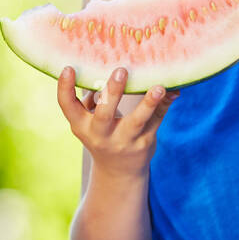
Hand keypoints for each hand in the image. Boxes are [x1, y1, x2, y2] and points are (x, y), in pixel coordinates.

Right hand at [56, 66, 177, 179]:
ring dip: (148, 104)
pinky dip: (164, 105)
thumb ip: (94, 99)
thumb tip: (112, 72)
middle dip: (112, 93)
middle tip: (121, 71)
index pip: (68, 107)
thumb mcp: (88, 122)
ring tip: (159, 88)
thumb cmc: (101, 134)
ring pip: (137, 121)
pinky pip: (156, 120)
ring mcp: (124, 141)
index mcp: (81, 126)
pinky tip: (173, 91)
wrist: (118, 172)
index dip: (64, 88)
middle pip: (104, 115)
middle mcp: (100, 135)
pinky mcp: (144, 142)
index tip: (68, 68)